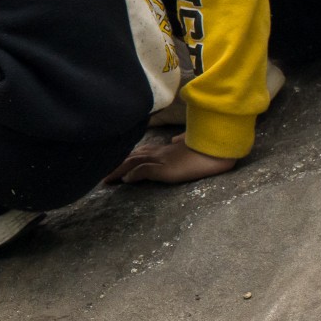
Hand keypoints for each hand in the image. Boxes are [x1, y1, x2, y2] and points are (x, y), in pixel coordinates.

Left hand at [106, 133, 238, 184]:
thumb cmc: (209, 147)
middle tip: (101, 171)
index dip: (127, 155)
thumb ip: (181, 141)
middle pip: (131, 156)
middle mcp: (160, 152)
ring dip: (118, 170)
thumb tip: (175, 139)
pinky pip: (145, 170)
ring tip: (105, 179)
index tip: (116, 160)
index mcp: (166, 148)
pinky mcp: (166, 169)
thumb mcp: (192, 143)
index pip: (141, 150)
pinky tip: (126, 180)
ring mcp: (162, 160)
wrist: (218, 149)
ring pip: (133, 162)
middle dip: (115, 163)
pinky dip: (133, 175)